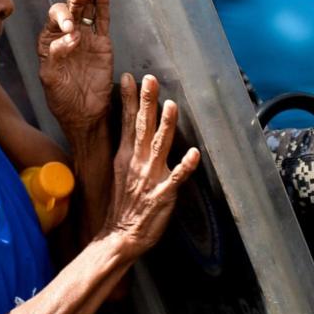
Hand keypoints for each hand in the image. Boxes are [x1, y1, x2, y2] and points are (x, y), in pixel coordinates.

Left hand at [38, 0, 113, 135]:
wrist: (84, 115)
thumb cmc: (62, 100)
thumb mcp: (51, 80)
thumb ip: (55, 57)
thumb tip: (68, 37)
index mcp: (49, 41)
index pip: (54, 18)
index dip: (62, 18)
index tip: (71, 31)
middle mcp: (67, 34)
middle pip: (71, 6)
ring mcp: (86, 37)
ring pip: (87, 8)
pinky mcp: (103, 44)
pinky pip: (103, 20)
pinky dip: (103, 4)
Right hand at [102, 74, 200, 258]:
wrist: (120, 236)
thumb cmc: (123, 205)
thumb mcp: (119, 171)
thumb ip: (128, 149)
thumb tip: (132, 128)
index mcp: (126, 156)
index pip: (127, 122)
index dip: (129, 99)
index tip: (129, 78)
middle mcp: (137, 163)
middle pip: (142, 127)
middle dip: (146, 102)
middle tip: (150, 80)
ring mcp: (150, 178)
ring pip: (159, 147)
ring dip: (165, 126)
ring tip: (171, 106)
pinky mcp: (163, 195)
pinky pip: (176, 178)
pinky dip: (184, 166)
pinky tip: (194, 154)